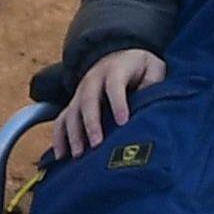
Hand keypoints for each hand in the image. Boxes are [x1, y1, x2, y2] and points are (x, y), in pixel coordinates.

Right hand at [50, 47, 165, 157]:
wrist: (122, 57)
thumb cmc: (143, 69)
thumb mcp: (154, 70)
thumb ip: (153, 86)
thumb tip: (151, 108)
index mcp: (115, 69)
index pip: (114, 84)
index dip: (118, 103)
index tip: (123, 122)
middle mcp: (93, 79)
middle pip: (88, 100)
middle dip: (91, 123)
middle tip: (97, 144)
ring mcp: (81, 92)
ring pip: (72, 111)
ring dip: (73, 133)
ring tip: (79, 155)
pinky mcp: (74, 104)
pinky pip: (62, 120)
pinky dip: (59, 138)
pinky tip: (61, 156)